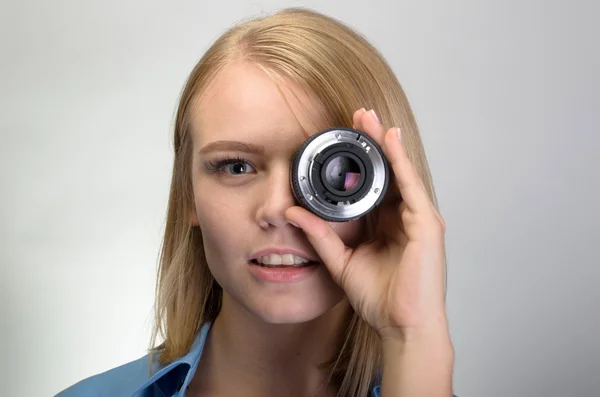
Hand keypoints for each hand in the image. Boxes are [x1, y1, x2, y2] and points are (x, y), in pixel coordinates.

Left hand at [285, 108, 448, 340]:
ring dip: (384, 143)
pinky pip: (411, 185)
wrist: (403, 327)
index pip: (374, 182)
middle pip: (388, 170)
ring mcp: (419, 219)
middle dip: (373, 141)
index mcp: (387, 224)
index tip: (344, 137)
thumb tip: (294, 213)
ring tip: (369, 118)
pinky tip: (388, 140)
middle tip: (357, 115)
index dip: (361, 158)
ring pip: (400, 171)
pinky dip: (400, 161)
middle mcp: (405, 217)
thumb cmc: (381, 299)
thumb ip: (320, 236)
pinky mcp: (427, 225)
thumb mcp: (342, 262)